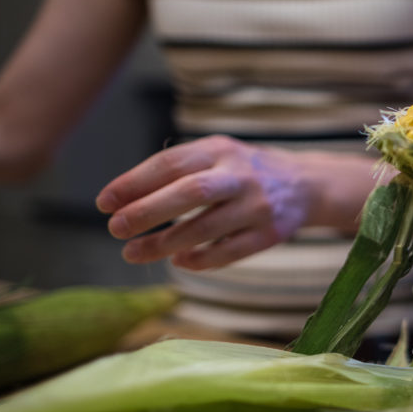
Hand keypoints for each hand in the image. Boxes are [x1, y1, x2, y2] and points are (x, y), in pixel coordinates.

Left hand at [96, 136, 375, 269]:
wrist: (307, 184)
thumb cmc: (245, 171)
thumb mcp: (218, 155)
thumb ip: (179, 170)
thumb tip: (124, 198)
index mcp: (221, 150)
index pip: (171, 163)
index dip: (134, 183)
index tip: (104, 202)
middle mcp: (241, 176)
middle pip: (190, 192)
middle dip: (148, 211)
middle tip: (115, 228)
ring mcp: (258, 206)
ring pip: (206, 228)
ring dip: (165, 243)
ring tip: (133, 253)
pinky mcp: (270, 234)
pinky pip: (229, 252)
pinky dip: (200, 259)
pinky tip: (178, 261)